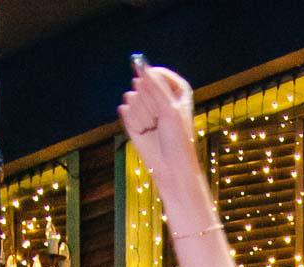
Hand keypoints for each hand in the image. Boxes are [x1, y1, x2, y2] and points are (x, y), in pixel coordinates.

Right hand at [118, 60, 198, 188]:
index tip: (166, 107)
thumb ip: (154, 84)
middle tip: (161, 122)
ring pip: (131, 97)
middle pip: (141, 84)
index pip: (155, 73)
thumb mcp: (170, 108)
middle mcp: (159, 93)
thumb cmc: (178, 139)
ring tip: (154, 129)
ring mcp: (145, 104)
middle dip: (149, 105)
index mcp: (175, 87)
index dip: (157, 90)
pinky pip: (125, 110)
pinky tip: (144, 133)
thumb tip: (139, 62)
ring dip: (142, 116)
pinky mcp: (133, 117)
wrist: (172, 168)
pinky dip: (134, 124)